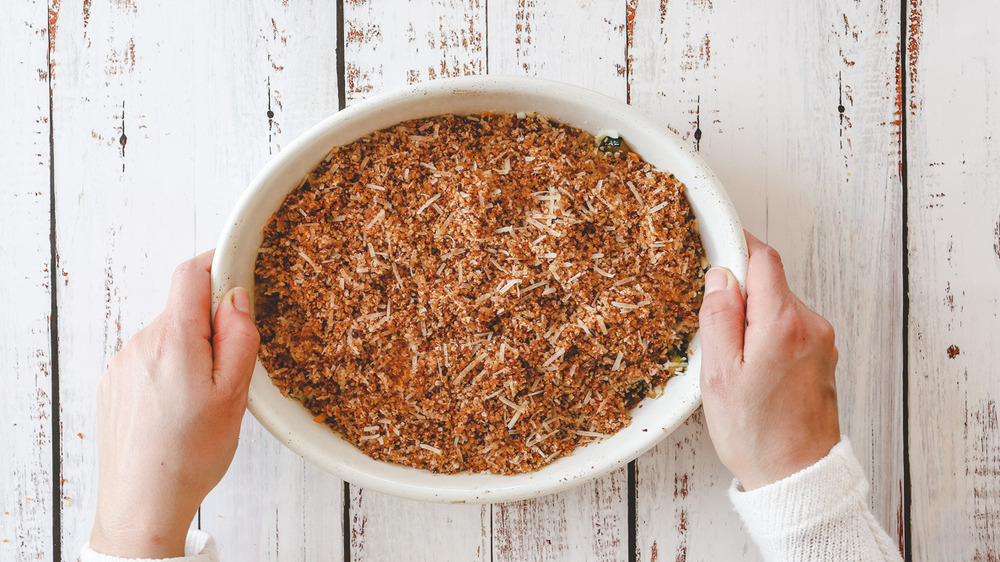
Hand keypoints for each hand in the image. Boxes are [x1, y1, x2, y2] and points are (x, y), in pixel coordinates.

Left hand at [89, 251, 259, 556]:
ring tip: (204, 399)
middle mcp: (141, 344)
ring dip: (191, 350)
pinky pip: (150, 360)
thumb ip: (239, 337)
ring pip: (168, 336)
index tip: (239, 267)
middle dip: (211, 322)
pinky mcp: (114, 385)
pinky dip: (171, 370)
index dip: (217, 262)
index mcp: (174, 340)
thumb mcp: (235, 394)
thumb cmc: (190, 454)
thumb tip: (236, 296)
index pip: (191, 274)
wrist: (142, 503)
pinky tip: (180, 409)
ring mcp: (123, 365)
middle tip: (233, 365)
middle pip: (182, 308)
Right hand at [698, 231, 839, 490]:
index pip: (763, 259)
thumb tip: (720, 276)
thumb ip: (719, 317)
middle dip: (739, 294)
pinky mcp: (824, 359)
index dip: (737, 245)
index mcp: (783, 323)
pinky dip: (768, 336)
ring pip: (779, 307)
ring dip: (753, 319)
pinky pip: (790, 329)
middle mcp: (811, 326)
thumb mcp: (719, 374)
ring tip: (734, 362)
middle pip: (770, 283)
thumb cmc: (756, 433)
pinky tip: (753, 371)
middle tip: (714, 329)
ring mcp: (822, 342)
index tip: (715, 242)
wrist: (797, 478)